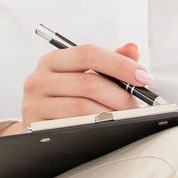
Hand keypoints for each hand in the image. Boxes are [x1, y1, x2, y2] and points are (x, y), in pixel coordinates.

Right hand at [14, 40, 152, 132]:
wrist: (38, 125)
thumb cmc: (67, 96)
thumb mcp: (84, 74)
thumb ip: (110, 61)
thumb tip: (132, 49)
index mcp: (53, 60)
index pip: (88, 54)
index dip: (119, 64)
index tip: (143, 76)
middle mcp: (39, 79)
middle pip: (88, 83)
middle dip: (120, 94)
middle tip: (137, 103)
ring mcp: (34, 104)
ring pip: (82, 107)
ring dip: (111, 113)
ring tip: (126, 117)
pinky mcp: (35, 127)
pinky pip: (71, 127)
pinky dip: (95, 127)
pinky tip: (108, 127)